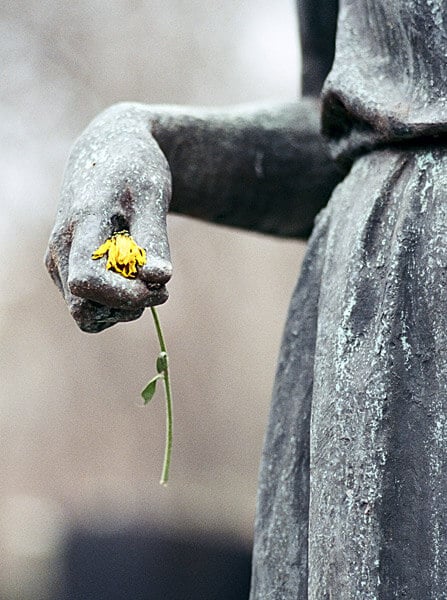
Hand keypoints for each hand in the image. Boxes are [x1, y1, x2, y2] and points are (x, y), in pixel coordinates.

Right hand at [45, 104, 171, 332]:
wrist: (110, 155)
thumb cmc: (135, 171)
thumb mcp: (152, 196)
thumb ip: (155, 239)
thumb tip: (160, 279)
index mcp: (81, 223)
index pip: (86, 280)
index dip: (122, 295)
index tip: (156, 285)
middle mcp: (60, 248)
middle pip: (84, 308)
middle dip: (126, 306)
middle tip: (160, 286)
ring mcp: (59, 263)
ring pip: (87, 314)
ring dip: (124, 307)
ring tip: (148, 275)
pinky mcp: (67, 271)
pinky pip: (90, 307)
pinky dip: (116, 303)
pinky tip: (134, 278)